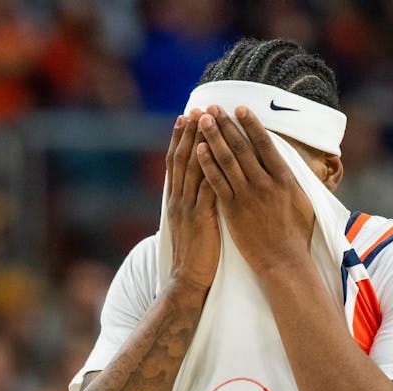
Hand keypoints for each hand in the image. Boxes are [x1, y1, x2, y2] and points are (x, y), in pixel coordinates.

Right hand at [166, 109, 219, 291]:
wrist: (188, 280)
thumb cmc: (194, 254)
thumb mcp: (189, 224)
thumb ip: (192, 203)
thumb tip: (202, 185)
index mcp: (175, 200)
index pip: (176, 162)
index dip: (180, 138)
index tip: (186, 116)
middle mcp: (178, 199)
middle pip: (182, 158)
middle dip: (189, 132)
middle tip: (196, 108)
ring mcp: (187, 207)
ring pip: (193, 168)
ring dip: (200, 143)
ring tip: (206, 121)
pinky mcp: (200, 218)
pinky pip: (206, 188)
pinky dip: (210, 169)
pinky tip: (217, 154)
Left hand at [196, 105, 314, 274]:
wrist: (282, 261)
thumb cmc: (296, 234)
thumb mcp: (303, 202)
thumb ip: (295, 180)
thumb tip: (291, 163)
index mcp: (284, 179)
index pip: (266, 144)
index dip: (252, 124)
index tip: (241, 108)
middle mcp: (265, 183)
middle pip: (242, 147)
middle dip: (227, 125)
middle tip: (214, 107)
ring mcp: (247, 196)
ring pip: (227, 161)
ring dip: (214, 138)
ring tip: (203, 120)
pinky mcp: (232, 210)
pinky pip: (217, 182)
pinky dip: (208, 164)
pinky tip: (198, 150)